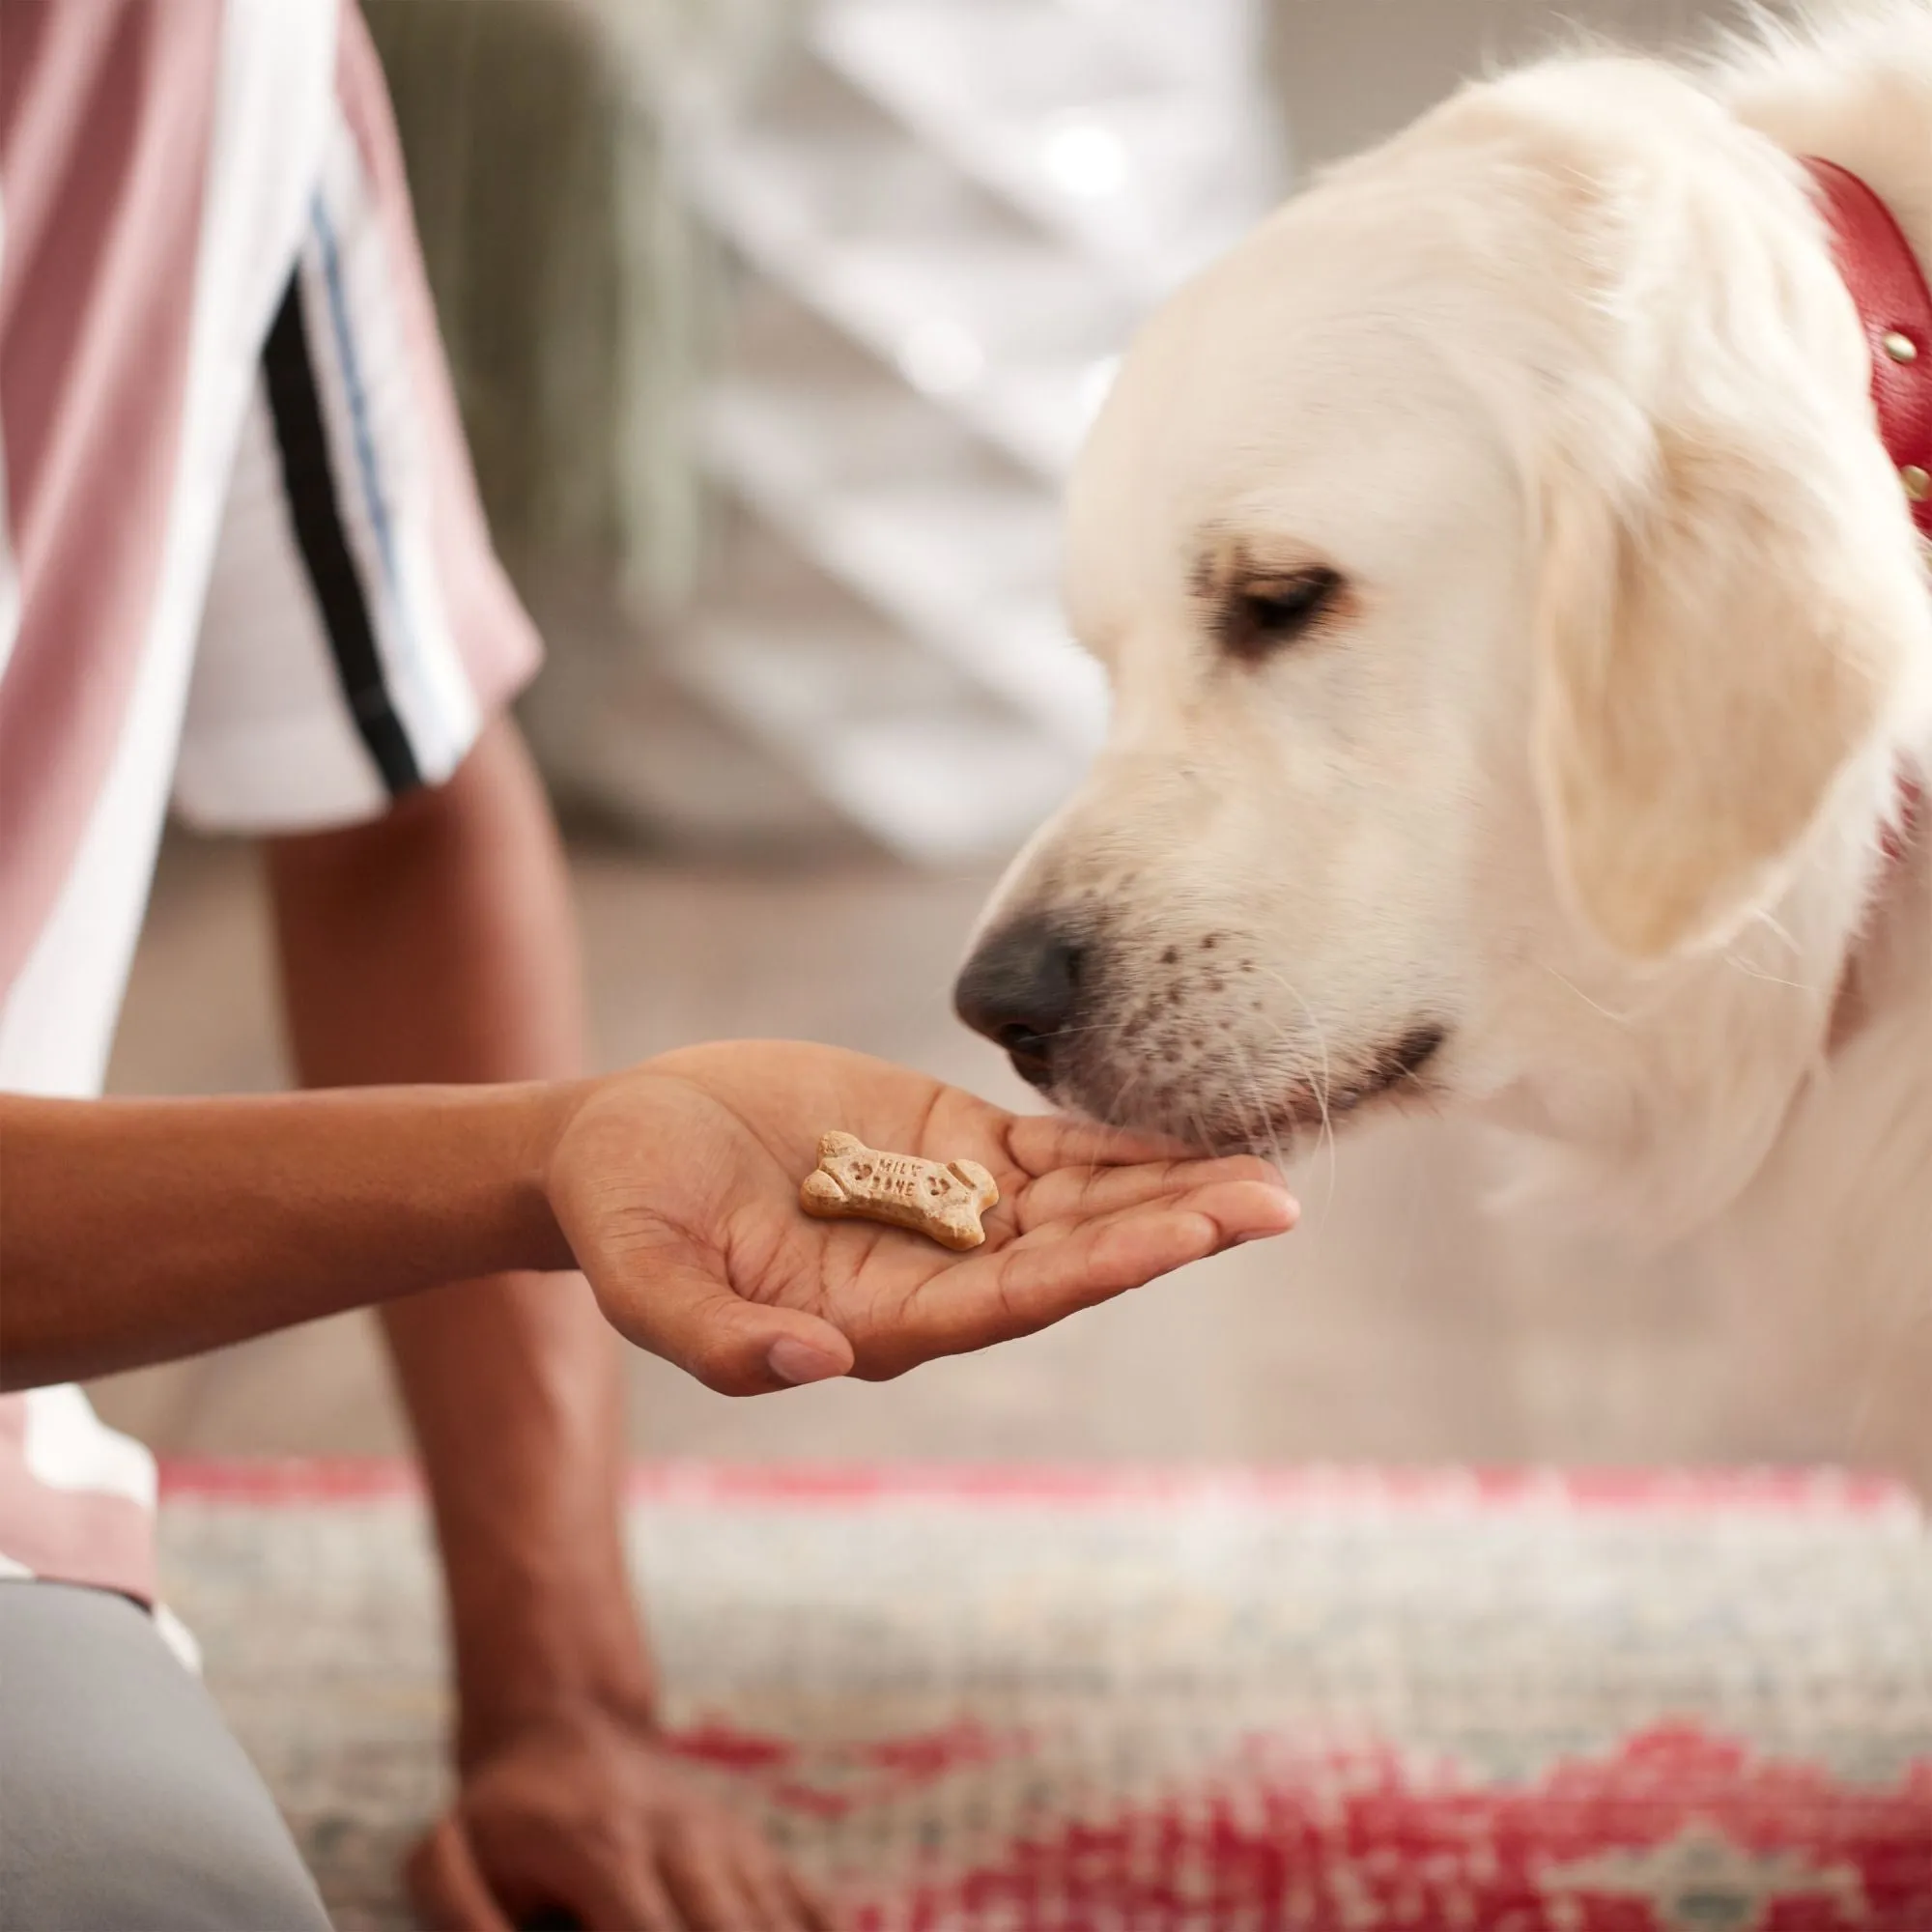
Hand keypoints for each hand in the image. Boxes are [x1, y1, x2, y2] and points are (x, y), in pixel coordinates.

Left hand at [407, 1702, 834, 1930]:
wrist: (570, 1725)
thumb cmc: (503, 1813)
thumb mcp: (447, 1853)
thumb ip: (459, 1913)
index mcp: (608, 1851)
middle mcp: (684, 1843)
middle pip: (733, 1931)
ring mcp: (729, 1844)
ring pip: (778, 1923)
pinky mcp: (755, 1850)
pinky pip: (808, 1908)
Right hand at [547, 1041, 1296, 1394]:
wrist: (617, 1141)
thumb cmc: (623, 1218)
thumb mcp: (645, 1281)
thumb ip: (721, 1338)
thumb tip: (815, 1363)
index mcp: (873, 1321)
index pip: (1010, 1302)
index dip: (1097, 1269)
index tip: (1185, 1239)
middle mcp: (931, 1273)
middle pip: (1073, 1256)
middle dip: (1171, 1231)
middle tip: (1274, 1204)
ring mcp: (945, 1207)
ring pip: (1078, 1203)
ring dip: (1167, 1188)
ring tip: (1266, 1173)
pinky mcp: (943, 1144)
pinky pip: (1047, 1148)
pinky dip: (1116, 1142)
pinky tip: (1185, 1131)